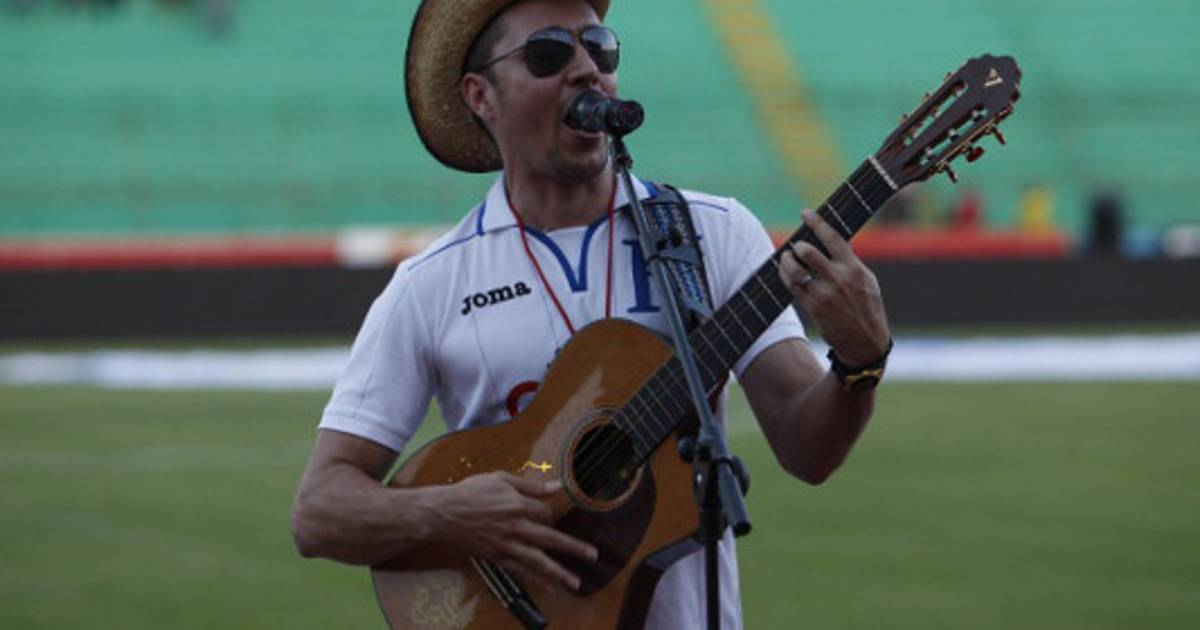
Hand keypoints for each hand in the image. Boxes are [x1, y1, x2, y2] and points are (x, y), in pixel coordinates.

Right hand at [428, 472, 597, 591]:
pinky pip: (521, 571)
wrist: (443, 514)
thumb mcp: (500, 479)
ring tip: (576, 582)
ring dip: (558, 572)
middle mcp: (515, 527)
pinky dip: (536, 579)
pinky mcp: (497, 558)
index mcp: (517, 505)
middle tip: (592, 555)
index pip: (545, 512)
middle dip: (573, 547)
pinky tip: (549, 587)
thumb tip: (556, 485)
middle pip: (550, 539)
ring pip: (537, 561)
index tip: (549, 512)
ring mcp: (506, 545)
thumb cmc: (470, 493)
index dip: (550, 512)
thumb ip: (530, 484)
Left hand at [779, 209, 890, 365]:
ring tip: (786, 259)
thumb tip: (832, 246)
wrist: (865, 342)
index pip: (833, 238)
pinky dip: (785, 277)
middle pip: (808, 252)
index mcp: (855, 268)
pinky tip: (784, 273)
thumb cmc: (867, 308)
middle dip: (798, 246)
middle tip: (796, 246)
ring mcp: (824, 293)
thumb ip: (850, 264)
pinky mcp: (814, 307)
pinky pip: (793, 287)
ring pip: (796, 270)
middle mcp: (839, 278)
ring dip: (786, 261)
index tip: (806, 213)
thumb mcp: (867, 282)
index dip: (817, 223)